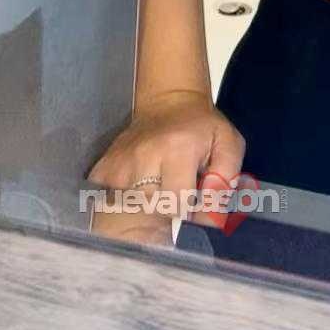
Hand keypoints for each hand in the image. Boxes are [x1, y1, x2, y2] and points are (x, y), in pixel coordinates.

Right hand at [85, 89, 244, 244]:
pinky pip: (107, 207)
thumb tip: (209, 226)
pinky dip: (123, 211)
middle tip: (176, 209)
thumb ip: (222, 185)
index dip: (187, 217)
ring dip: (143, 217)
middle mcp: (143, 157)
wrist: (169, 103)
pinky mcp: (101, 171)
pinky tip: (137, 200)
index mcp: (177, 149)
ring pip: (127, 214)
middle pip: (150, 212)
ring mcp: (118, 165)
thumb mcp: (228, 147)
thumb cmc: (203, 128)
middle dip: (165, 219)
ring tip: (158, 202)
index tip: (193, 215)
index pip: (176, 203)